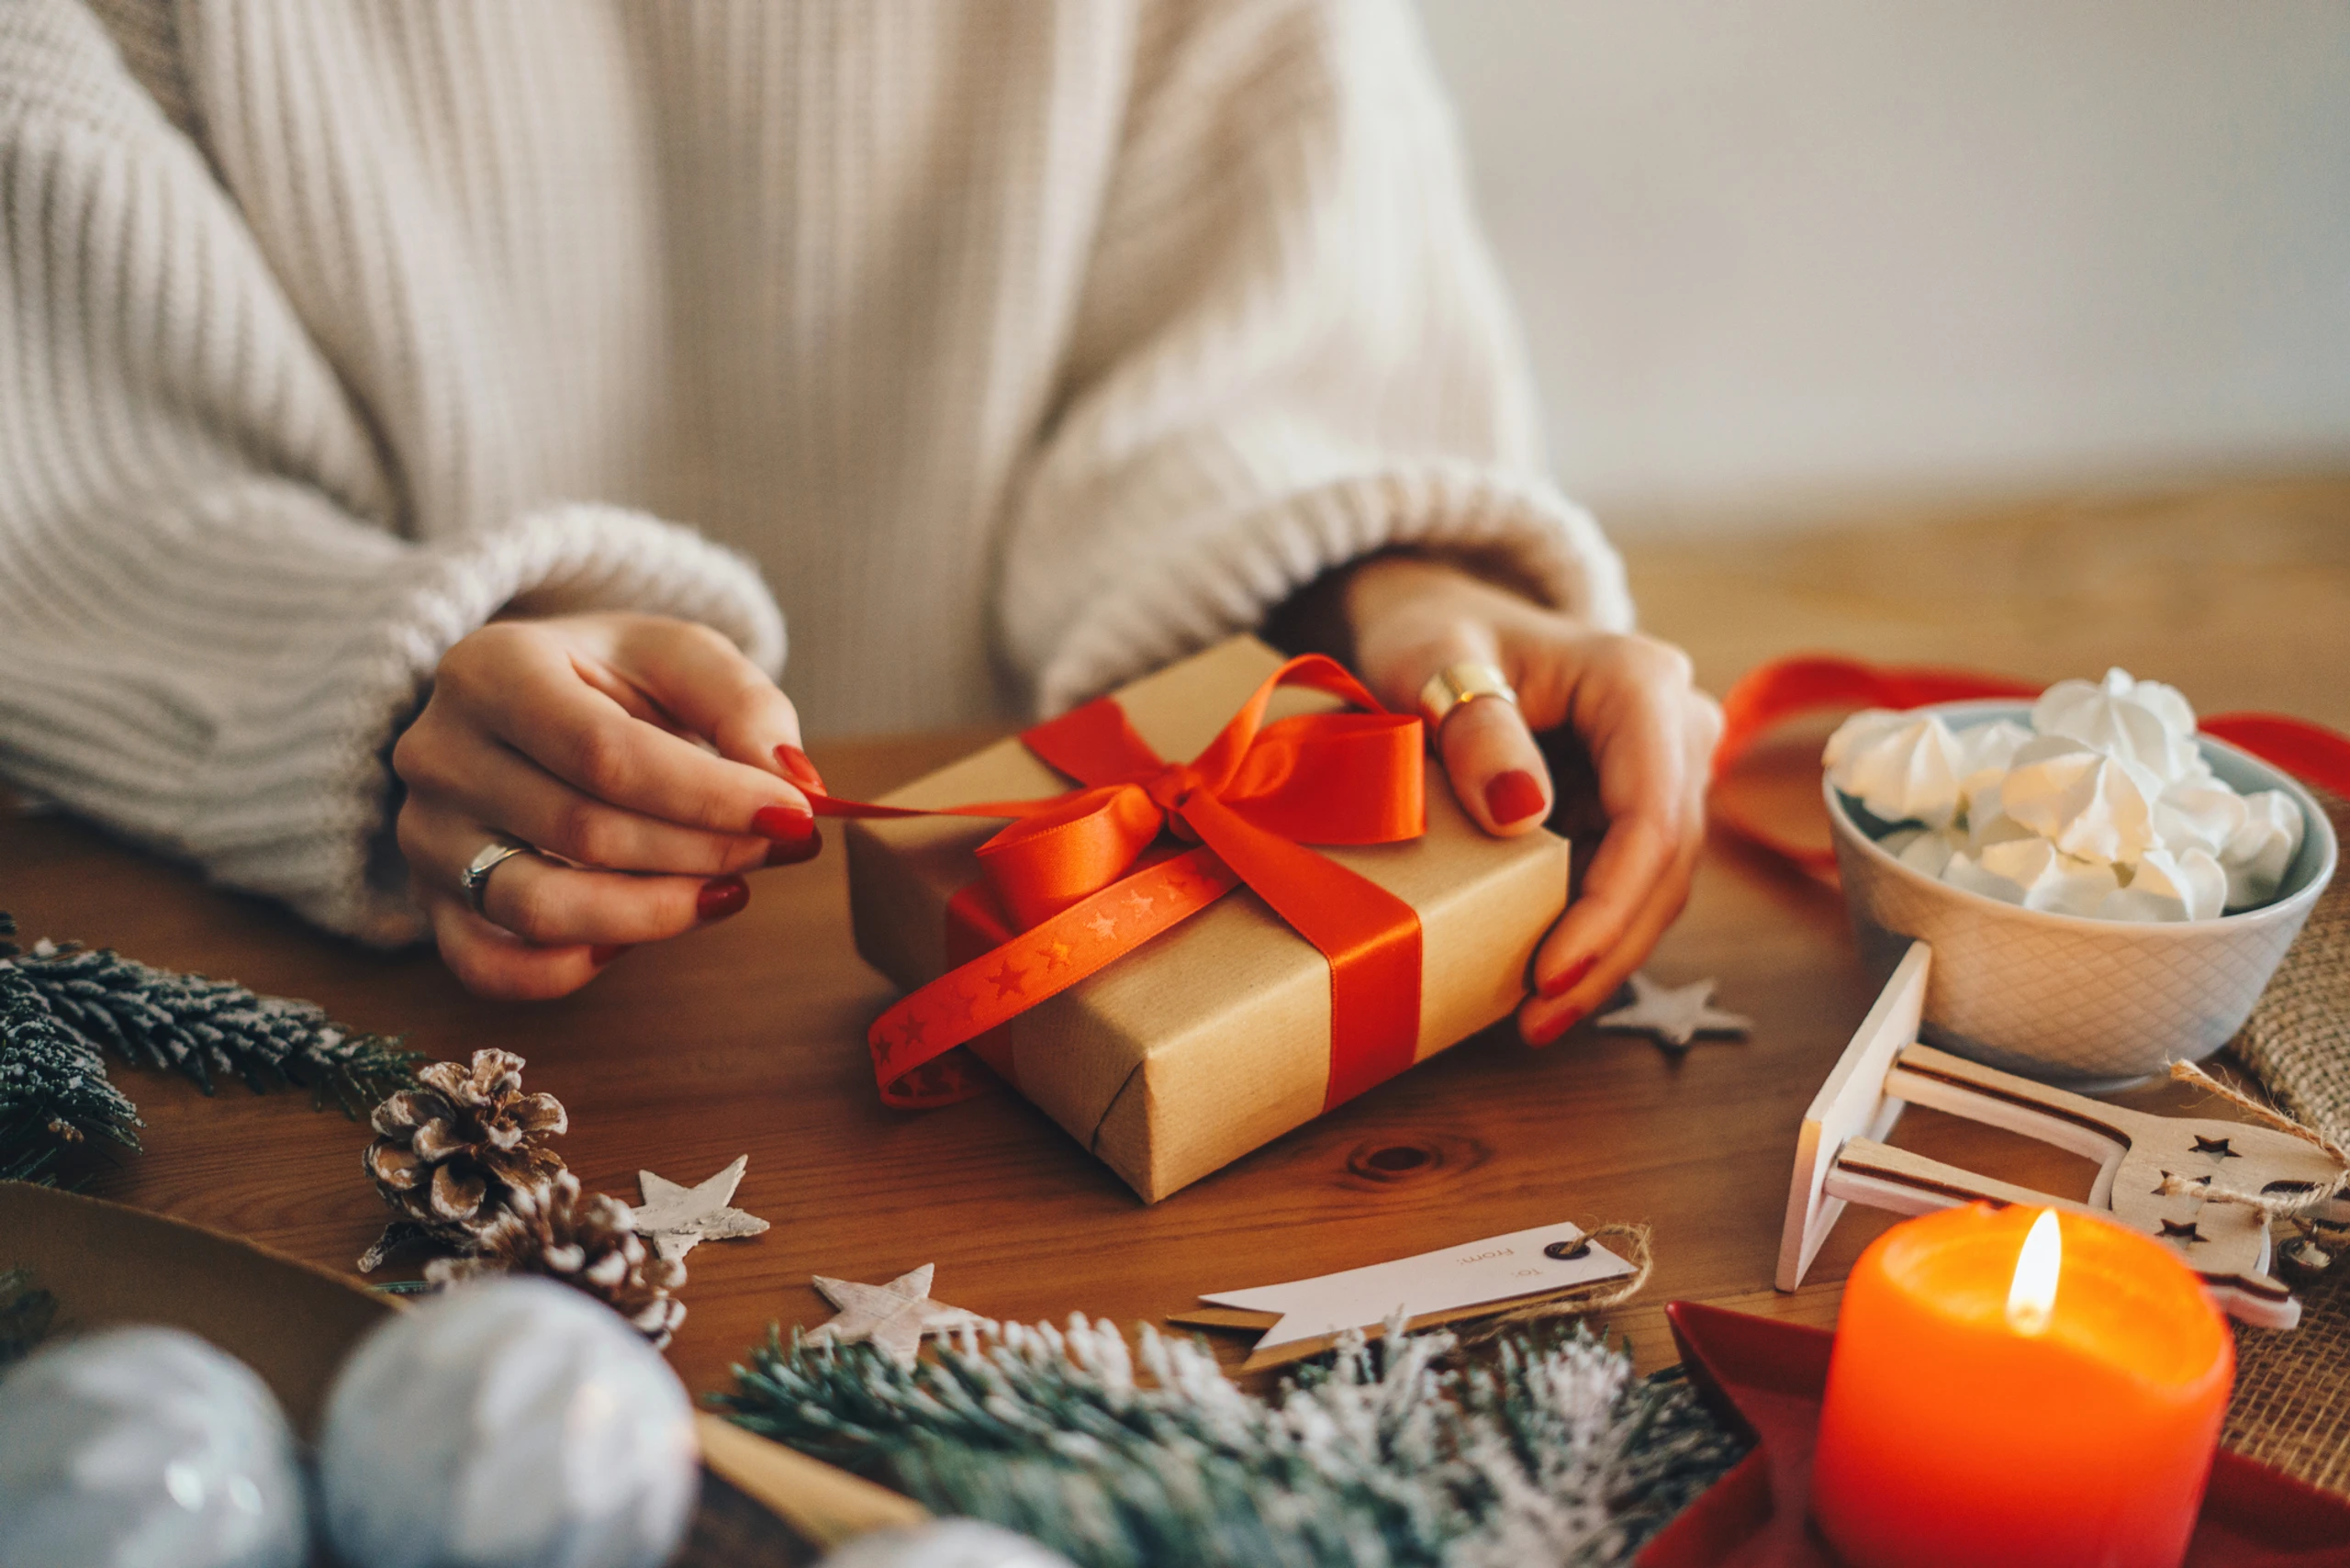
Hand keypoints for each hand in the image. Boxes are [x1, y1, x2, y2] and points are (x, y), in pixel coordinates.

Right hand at [392, 613, 824, 998]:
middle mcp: (440, 752)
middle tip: (784, 847)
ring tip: (729, 890)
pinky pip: (492, 968)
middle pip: (583, 831)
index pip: (604, 753)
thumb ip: (743, 707)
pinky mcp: (433, 903)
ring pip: (538, 908)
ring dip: (655, 914)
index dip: (709, 796)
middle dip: (702, 850)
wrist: (530, 702)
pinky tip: (642, 935)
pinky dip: (575, 968)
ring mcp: (426, 835)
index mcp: (492, 668)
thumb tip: (795, 783)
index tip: (795, 814)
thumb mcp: (681, 658)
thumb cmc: (612, 679)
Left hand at [1341, 555, 1722, 1044]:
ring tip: (1535, 1019)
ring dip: (1605, 955)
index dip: (1608, 905)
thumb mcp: (1431, 664)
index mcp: (1638, 682)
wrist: (1443, 627)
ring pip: (1659, 883)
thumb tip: (1523, 813)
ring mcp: (1664, 767)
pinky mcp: (1639, 803)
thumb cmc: (1434, 637)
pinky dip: (1593, 932)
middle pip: (1667, 861)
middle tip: (1537, 1019)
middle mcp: (1674, 724)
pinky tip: (1543, 981)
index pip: (1651, 814)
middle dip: (1608, 950)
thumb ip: (1475, 730)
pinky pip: (1630, 879)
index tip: (1548, 972)